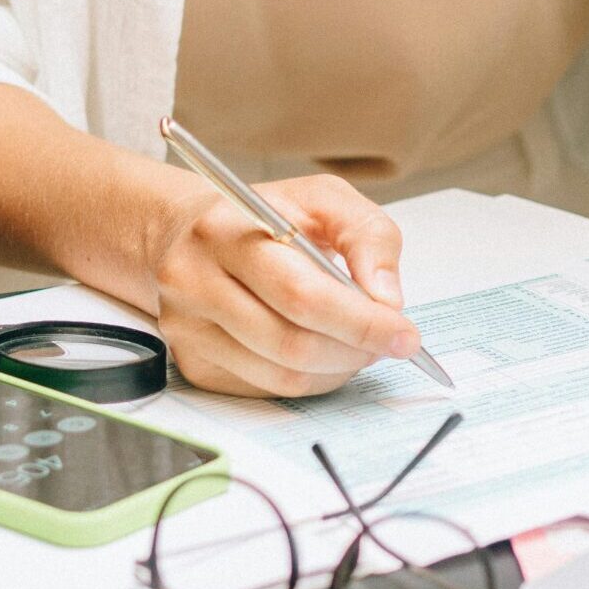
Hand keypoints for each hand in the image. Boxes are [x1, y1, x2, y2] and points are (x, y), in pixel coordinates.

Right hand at [147, 173, 421, 396]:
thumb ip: (366, 235)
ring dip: (337, 370)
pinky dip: (310, 380)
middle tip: (389, 342)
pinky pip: (266, 389)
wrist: (183, 233)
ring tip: (360, 345)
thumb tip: (388, 300)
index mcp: (226, 230)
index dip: (360, 321)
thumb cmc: (265, 214)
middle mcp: (195, 281)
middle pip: (291, 342)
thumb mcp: (322, 198)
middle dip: (355, 349)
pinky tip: (325, 353)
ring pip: (282, 375)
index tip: (405, 333)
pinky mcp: (193, 364)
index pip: (301, 293)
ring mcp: (189, 329)